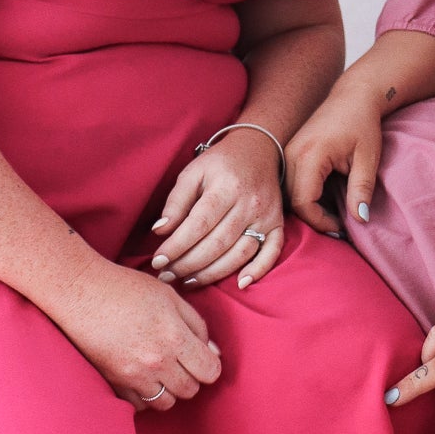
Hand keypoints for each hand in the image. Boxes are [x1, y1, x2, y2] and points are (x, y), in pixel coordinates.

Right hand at [56, 255, 221, 411]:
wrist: (80, 293)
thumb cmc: (126, 288)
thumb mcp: (170, 296)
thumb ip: (197, 324)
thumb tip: (213, 350)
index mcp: (175, 337)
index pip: (210, 371)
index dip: (210, 364)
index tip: (202, 356)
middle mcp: (157, 361)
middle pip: (190, 390)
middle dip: (191, 377)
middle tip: (180, 360)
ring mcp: (133, 376)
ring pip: (166, 403)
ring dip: (169, 389)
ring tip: (161, 370)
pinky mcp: (113, 383)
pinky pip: (140, 405)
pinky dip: (145, 396)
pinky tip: (142, 376)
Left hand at [149, 128, 284, 289]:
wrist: (257, 149)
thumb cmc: (219, 163)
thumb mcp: (193, 172)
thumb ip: (176, 202)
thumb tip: (160, 231)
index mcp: (226, 187)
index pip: (198, 224)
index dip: (177, 246)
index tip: (157, 261)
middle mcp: (249, 203)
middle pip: (217, 243)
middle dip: (188, 264)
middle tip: (166, 276)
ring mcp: (266, 216)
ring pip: (240, 253)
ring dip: (213, 273)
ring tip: (188, 281)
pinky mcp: (277, 224)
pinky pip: (272, 252)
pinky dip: (258, 270)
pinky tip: (241, 284)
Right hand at [287, 81, 381, 237]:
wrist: (353, 96)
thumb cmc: (362, 124)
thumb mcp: (368, 158)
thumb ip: (362, 189)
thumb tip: (360, 220)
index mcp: (310, 156)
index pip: (303, 203)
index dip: (320, 221)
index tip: (341, 227)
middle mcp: (292, 154)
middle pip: (292, 201)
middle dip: (313, 218)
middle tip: (338, 225)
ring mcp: (287, 152)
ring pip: (288, 194)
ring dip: (307, 208)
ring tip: (332, 214)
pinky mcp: (289, 152)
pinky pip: (289, 183)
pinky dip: (304, 196)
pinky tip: (324, 199)